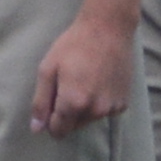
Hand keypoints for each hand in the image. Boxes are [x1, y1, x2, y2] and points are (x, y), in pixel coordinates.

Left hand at [27, 1, 137, 139]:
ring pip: (89, 119)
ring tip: (83, 80)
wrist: (108, 30)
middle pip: (74, 126)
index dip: (50, 122)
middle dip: (66, 113)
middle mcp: (96, 110)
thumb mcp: (48, 70)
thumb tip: (37, 128)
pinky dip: (98, 103)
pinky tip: (97, 82)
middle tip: (66, 85)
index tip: (50, 106)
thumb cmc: (73, 46)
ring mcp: (112, 108)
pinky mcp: (124, 103)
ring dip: (83, 108)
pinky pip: (104, 112)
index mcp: (74, 103)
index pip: (59, 130)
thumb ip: (41, 102)